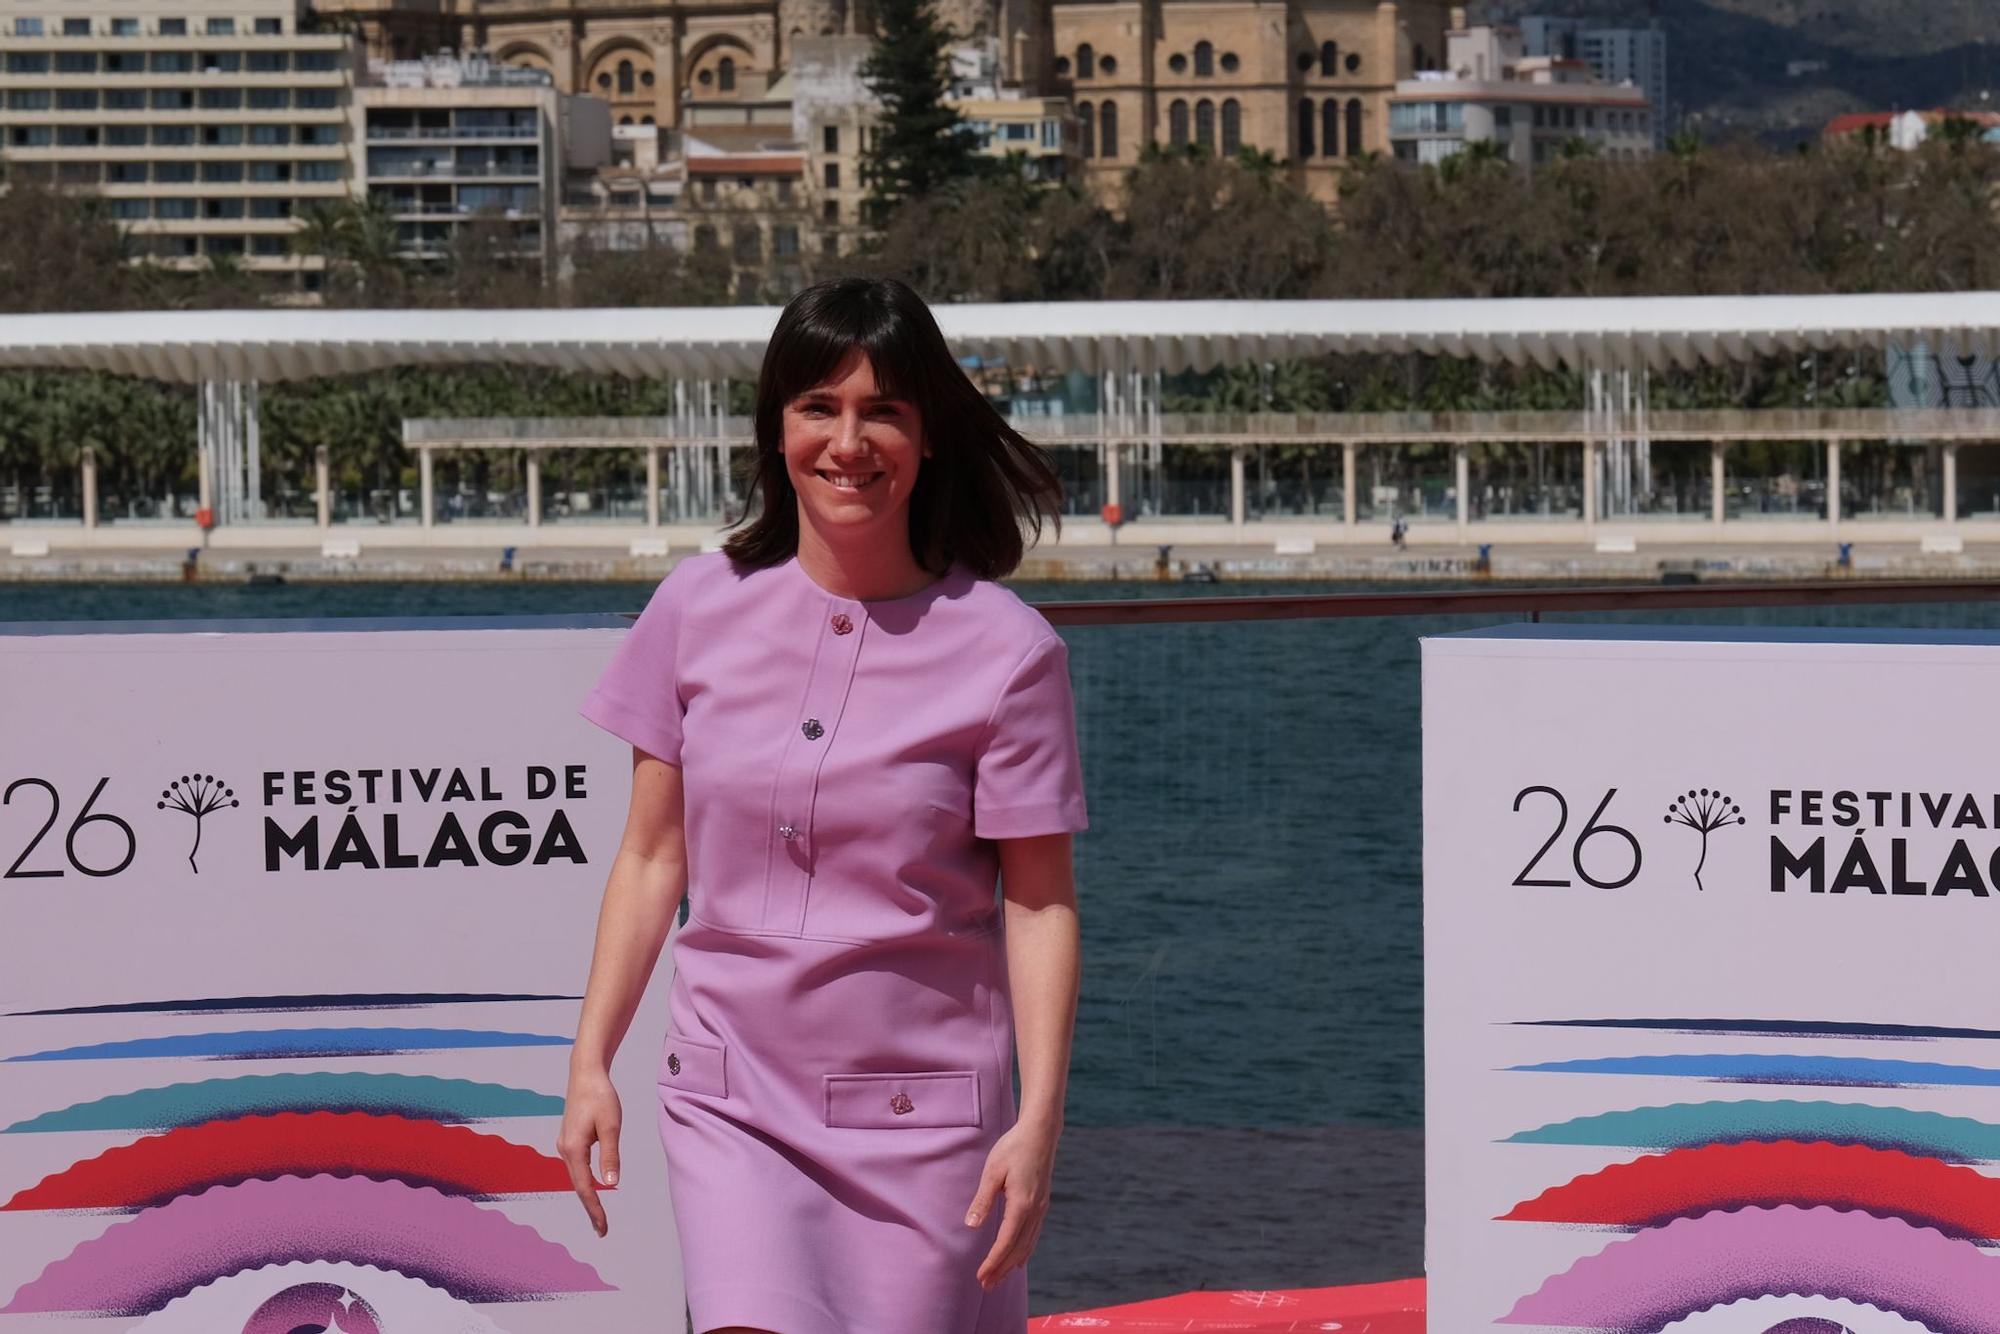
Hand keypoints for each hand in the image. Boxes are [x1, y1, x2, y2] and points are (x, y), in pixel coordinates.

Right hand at [557, 1064, 620, 1236]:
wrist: (585, 1074)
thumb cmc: (601, 1097)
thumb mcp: (611, 1125)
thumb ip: (610, 1155)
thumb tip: (611, 1184)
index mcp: (573, 1149)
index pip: (585, 1188)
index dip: (595, 1209)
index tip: (603, 1228)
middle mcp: (564, 1150)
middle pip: (578, 1186)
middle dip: (590, 1209)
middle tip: (602, 1230)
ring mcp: (564, 1145)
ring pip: (576, 1177)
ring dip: (587, 1197)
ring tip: (599, 1216)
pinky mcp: (569, 1140)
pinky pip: (576, 1167)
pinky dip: (584, 1182)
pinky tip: (592, 1189)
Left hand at [965, 1117, 1058, 1289]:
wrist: (1040, 1133)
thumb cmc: (1013, 1149)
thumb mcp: (992, 1172)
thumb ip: (982, 1201)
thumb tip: (971, 1226)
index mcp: (1022, 1205)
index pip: (1006, 1242)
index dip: (993, 1262)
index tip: (981, 1277)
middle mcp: (1035, 1211)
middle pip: (1017, 1249)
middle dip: (1001, 1269)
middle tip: (986, 1286)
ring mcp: (1041, 1208)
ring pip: (1028, 1244)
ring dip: (1012, 1263)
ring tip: (999, 1278)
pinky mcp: (1042, 1203)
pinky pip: (1034, 1235)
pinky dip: (1025, 1251)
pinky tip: (1020, 1259)